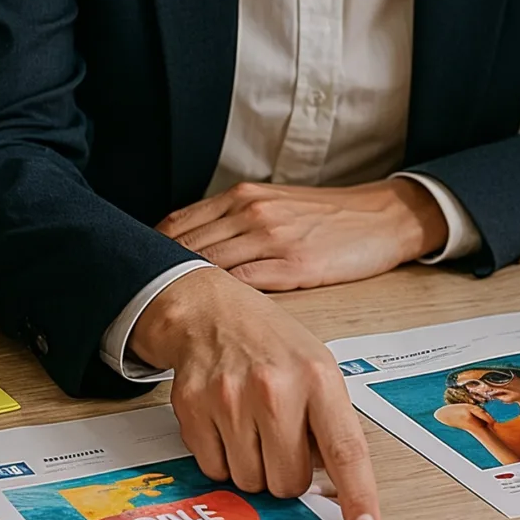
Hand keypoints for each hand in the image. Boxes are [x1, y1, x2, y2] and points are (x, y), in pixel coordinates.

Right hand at [130, 267, 381, 519]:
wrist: (211, 312)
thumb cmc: (273, 346)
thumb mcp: (318, 371)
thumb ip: (331, 427)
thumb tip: (339, 491)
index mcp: (318, 378)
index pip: (345, 451)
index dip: (358, 497)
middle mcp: (274, 388)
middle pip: (288, 482)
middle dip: (287, 473)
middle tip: (281, 441)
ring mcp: (229, 398)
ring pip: (249, 482)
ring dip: (253, 467)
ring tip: (252, 426)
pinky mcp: (193, 408)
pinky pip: (213, 469)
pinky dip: (222, 458)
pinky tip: (226, 423)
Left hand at [156, 178, 445, 290]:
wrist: (383, 217)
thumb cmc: (331, 218)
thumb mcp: (277, 207)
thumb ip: (237, 223)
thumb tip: (196, 250)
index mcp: (245, 197)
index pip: (180, 223)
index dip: (152, 251)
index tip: (136, 274)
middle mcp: (253, 212)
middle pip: (187, 245)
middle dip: (159, 275)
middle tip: (138, 303)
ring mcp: (273, 238)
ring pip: (211, 266)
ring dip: (187, 294)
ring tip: (167, 318)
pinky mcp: (296, 266)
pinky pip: (246, 284)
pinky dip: (224, 303)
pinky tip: (212, 322)